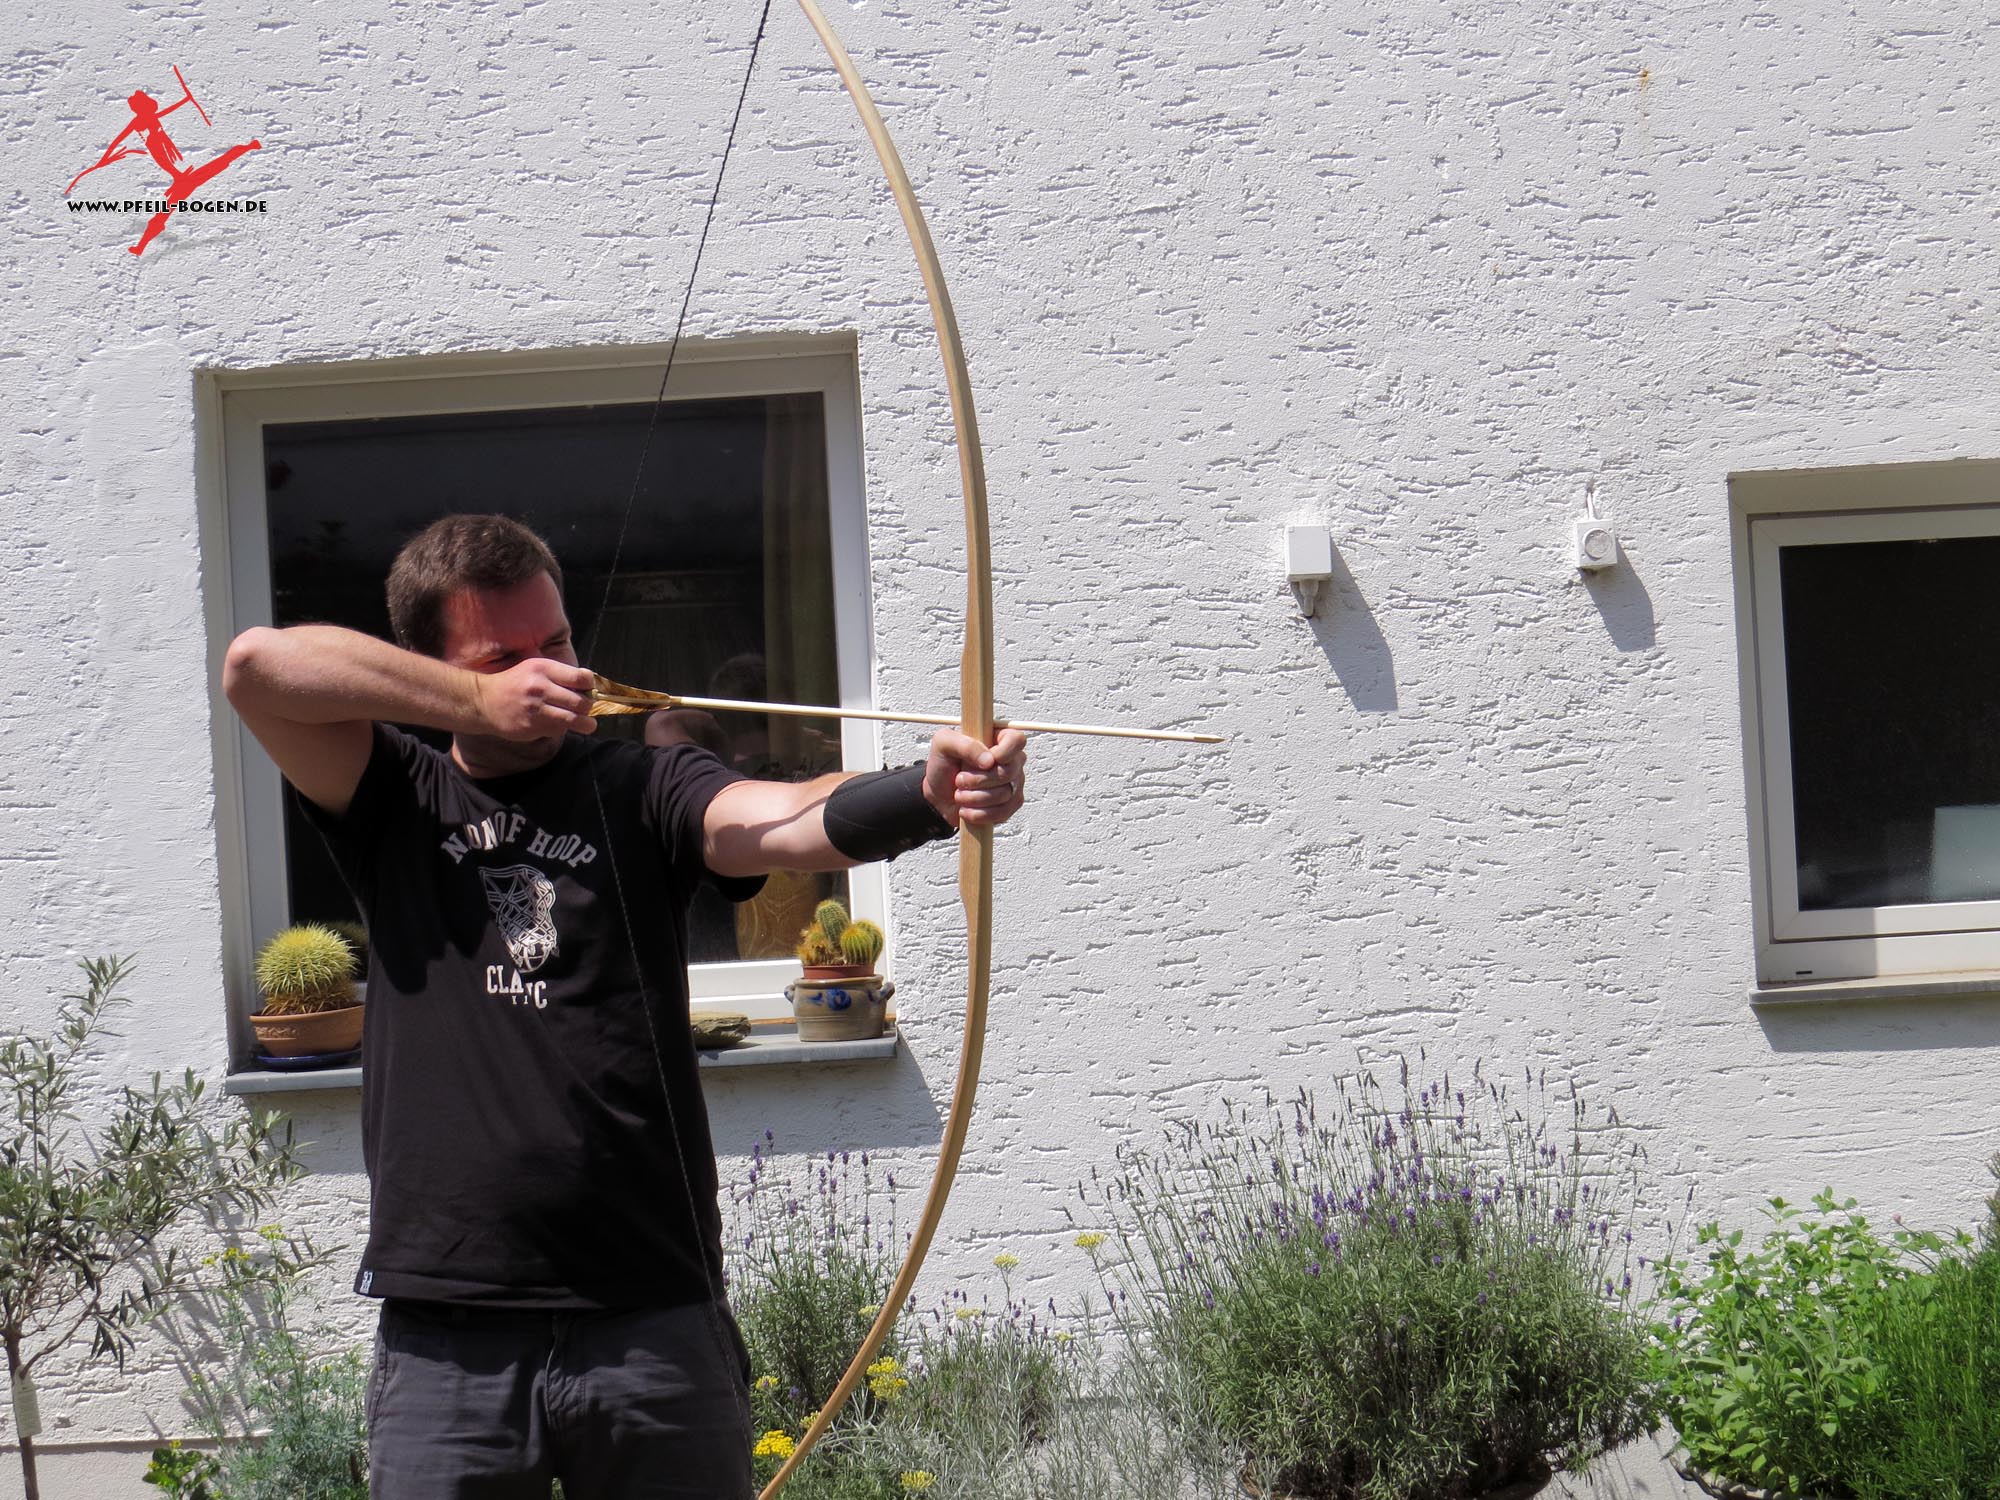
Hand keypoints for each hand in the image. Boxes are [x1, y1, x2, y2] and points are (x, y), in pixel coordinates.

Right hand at [474, 658, 598, 740]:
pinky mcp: (530, 727)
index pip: (581, 678)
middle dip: (589, 707)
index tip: (588, 689)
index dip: (590, 685)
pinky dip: (562, 729)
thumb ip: (560, 674)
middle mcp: (540, 688)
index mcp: (543, 669)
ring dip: (585, 724)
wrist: (483, 701)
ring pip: (573, 720)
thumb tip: (591, 684)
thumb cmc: (516, 683)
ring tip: (588, 724)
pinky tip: (557, 723)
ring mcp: (535, 709)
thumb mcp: (535, 667)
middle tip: (586, 708)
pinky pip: (557, 730)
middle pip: (581, 702)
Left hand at [922, 726, 1028, 828]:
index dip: (1005, 752)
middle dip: (979, 780)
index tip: (985, 762)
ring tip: (959, 794)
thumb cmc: (943, 765)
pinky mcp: (1010, 804)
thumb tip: (989, 761)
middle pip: (1009, 771)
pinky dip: (979, 813)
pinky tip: (966, 809)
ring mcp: (1014, 783)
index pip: (1017, 740)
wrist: (937, 795)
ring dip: (974, 798)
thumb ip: (965, 745)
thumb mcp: (944, 744)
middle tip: (959, 779)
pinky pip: (1002, 812)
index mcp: (998, 738)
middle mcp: (1011, 760)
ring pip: (1004, 794)